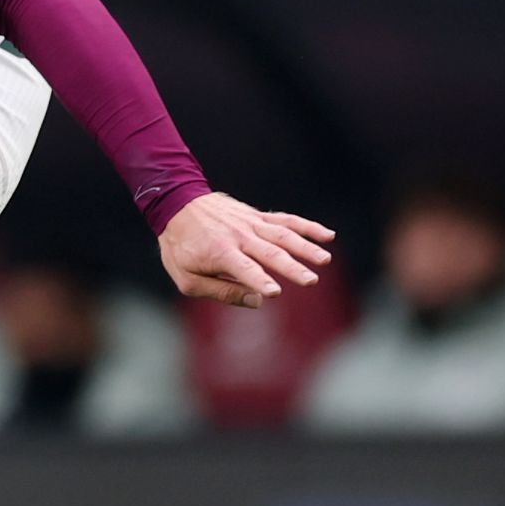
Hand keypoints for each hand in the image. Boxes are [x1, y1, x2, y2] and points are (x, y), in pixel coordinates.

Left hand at [158, 193, 334, 308]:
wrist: (176, 204)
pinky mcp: (258, 217)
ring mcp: (251, 224)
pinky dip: (307, 227)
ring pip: (283, 235)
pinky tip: (328, 235)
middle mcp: (239, 236)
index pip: (243, 269)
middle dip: (291, 267)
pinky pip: (286, 220)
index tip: (273, 292)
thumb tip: (257, 302)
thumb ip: (221, 292)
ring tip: (325, 260)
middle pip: (269, 253)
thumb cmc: (181, 248)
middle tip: (311, 280)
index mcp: (220, 252)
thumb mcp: (187, 278)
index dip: (258, 281)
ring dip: (305, 247)